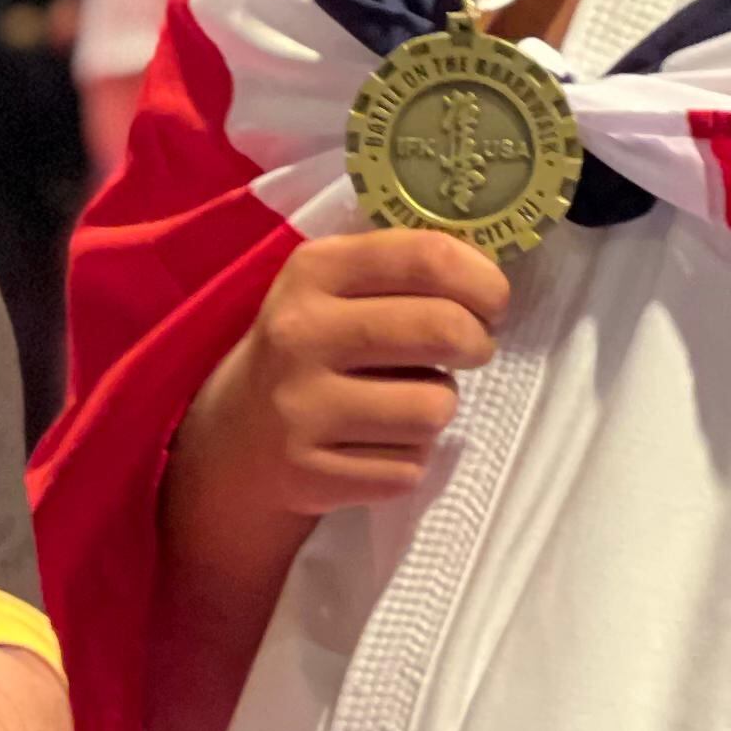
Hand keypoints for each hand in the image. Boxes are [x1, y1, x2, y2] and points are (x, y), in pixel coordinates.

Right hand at [195, 226, 510, 514]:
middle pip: (442, 329)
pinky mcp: (310, 473)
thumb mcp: (335, 287)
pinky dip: (407, 459)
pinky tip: (374, 444)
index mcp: (311, 272)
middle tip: (468, 350)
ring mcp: (300, 408)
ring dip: (436, 408)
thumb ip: (404, 271)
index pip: (426, 257)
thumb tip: (491, 278)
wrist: (238, 434)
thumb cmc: (313, 347)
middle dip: (476, 343)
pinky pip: (408, 467)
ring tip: (405, 403)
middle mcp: (299, 333)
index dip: (482, 280)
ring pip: (434, 408)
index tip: (491, 302)